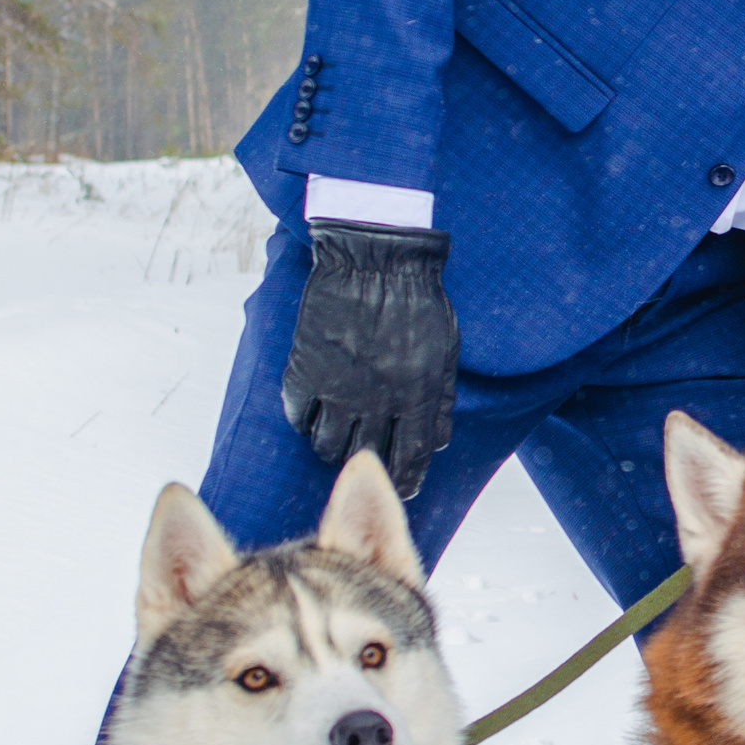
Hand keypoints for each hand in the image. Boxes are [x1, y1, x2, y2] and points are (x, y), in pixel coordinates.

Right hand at [279, 224, 458, 501]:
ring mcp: (337, 386)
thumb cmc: (418, 301)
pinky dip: (304, 419)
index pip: (411, 459)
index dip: (407, 479)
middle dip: (365, 465)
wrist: (376, 257)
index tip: (403, 488)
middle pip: (364, 456)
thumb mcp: (445, 352)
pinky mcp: (305, 369)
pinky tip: (311, 411)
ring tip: (335, 434)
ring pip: (326, 444)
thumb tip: (437, 442)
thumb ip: (441, 401)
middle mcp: (377, 400)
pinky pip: (298, 413)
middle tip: (361, 462)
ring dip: (332, 445)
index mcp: (416, 397)